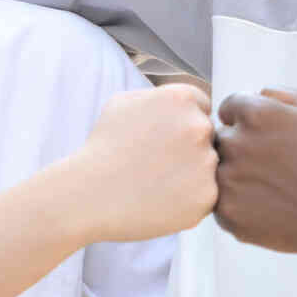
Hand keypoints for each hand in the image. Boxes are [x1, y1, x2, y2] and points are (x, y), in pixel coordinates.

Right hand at [67, 84, 217, 243]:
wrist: (88, 195)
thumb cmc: (103, 147)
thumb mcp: (125, 102)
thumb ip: (162, 96)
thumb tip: (187, 99)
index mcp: (182, 99)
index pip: (203, 107)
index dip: (181, 124)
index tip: (160, 139)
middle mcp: (199, 126)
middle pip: (208, 136)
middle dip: (188, 148)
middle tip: (156, 163)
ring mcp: (206, 163)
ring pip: (209, 166)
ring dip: (190, 174)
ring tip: (155, 182)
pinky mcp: (206, 197)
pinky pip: (206, 195)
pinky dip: (188, 199)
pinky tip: (161, 200)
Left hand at [212, 89, 296, 260]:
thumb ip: (277, 93)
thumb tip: (252, 96)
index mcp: (255, 114)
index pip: (228, 108)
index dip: (247, 120)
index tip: (267, 136)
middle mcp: (236, 144)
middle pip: (221, 139)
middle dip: (240, 147)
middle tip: (272, 164)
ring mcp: (229, 182)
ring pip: (218, 171)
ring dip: (236, 175)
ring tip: (271, 186)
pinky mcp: (228, 214)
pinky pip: (222, 201)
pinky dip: (239, 202)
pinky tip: (268, 204)